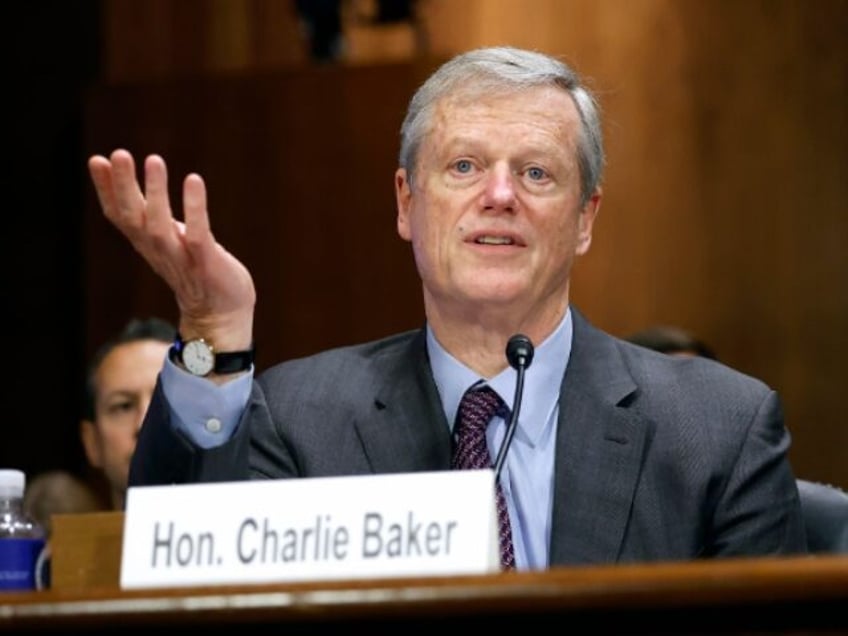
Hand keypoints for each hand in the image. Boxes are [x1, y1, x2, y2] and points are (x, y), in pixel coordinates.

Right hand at [88, 149, 255, 350]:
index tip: (98, 160)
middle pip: (133, 217)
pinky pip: (198, 235)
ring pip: (160, 226)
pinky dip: (195, 208)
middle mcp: (158, 250)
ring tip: (153, 160)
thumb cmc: (195, 267)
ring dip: (155, 193)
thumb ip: (150, 213)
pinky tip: (193, 180)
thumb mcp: (167, 238)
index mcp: (146, 243)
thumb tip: (133, 186)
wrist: (221, 314)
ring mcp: (182, 258)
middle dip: (123, 186)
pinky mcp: (207, 264)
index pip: (119, 215)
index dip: (106, 190)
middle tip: (119, 154)